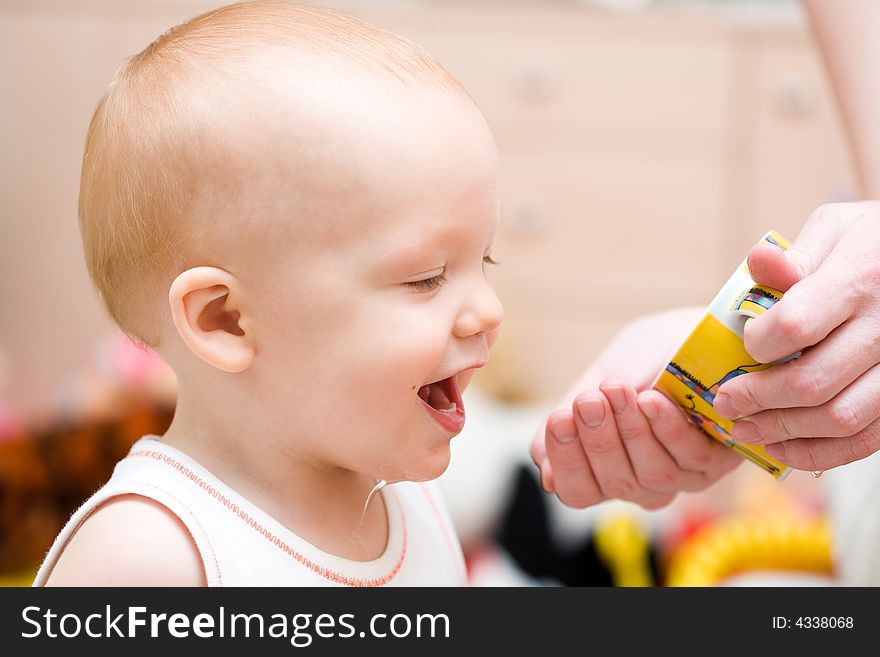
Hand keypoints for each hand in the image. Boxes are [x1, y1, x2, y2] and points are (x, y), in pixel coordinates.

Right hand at [530, 379, 741, 509]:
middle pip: (614, 482)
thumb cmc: (639, 360)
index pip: (578, 490)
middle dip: (598, 439)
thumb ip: (569, 420)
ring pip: (652, 472)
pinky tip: (651, 400)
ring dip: (631, 430)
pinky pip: (690, 454)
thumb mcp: (594, 383)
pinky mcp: (718, 459)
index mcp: (604, 471)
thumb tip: (543, 468)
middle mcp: (642, 483)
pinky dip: (667, 427)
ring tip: (616, 390)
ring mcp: (682, 475)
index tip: (561, 419)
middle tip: (589, 400)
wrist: (690, 329)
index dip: (566, 461)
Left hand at [714, 202, 879, 470]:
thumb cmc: (870, 243)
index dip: (758, 344)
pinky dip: (820, 452)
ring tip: (744, 430)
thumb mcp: (835, 230)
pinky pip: (866, 439)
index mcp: (859, 280)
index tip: (743, 346)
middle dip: (757, 399)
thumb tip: (757, 262)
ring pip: (840, 418)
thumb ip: (793, 257)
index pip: (796, 326)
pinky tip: (782, 448)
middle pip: (812, 382)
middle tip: (724, 403)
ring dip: (783, 432)